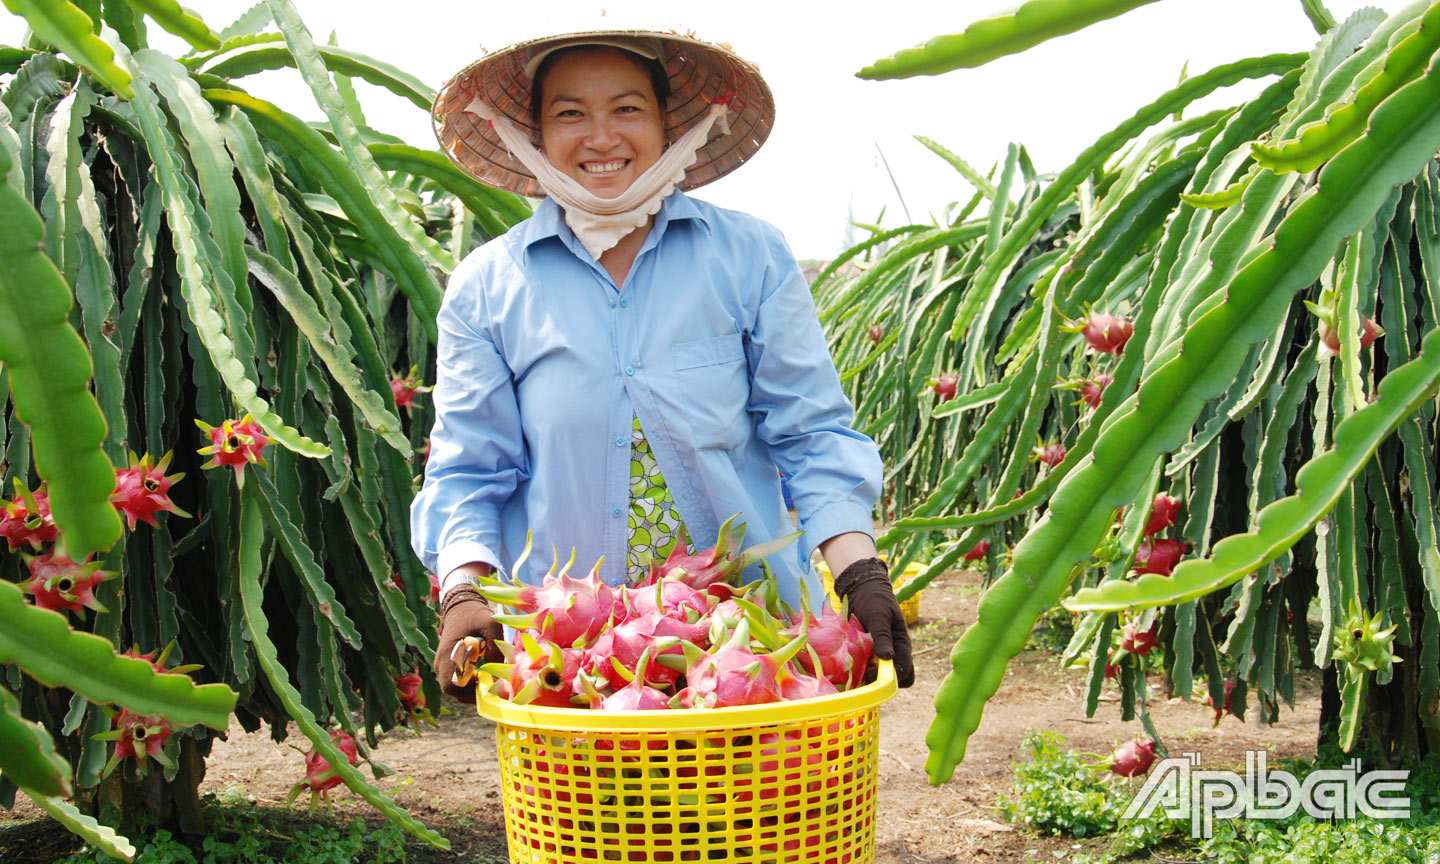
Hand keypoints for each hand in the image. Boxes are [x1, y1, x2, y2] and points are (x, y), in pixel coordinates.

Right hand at [434, 584, 503, 703]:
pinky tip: (485, 675)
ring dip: (472, 689)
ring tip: (490, 681)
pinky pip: (457, 681)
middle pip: (453, 691)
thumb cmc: (476, 615)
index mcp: (447, 655)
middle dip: (473, 693)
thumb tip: (498, 676)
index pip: (451, 686)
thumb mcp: (491, 625)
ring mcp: (443, 664)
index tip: (488, 688)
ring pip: (455, 688)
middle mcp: (441, 663)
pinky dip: (470, 683)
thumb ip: (496, 649)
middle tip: (492, 688)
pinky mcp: (448, 664)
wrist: (462, 606)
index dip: (469, 693)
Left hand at [832, 558, 913, 687]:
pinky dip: (857, 673)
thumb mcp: (879, 616)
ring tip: (852, 675)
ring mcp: (878, 655)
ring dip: (867, 680)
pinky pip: (864, 670)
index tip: (873, 674)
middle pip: (894, 680)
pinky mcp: (865, 654)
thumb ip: (883, 636)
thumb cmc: (874, 600)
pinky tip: (845, 670)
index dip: (893, 677)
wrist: (860, 590)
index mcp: (902, 645)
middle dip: (880, 682)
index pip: (906, 671)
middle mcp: (892, 653)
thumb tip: (888, 657)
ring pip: (878, 677)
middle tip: (863, 676)